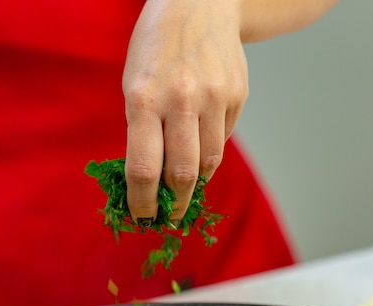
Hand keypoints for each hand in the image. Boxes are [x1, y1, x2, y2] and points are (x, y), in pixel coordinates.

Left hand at [122, 0, 247, 226]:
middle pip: (182, 174)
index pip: (143, 168)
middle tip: (170, 216)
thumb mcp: (134, 85)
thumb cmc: (157, 50)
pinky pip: (224, 139)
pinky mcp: (238, 96)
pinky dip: (210, 150)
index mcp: (144, 99)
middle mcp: (181, 100)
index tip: (142, 217)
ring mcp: (215, 98)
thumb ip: (142, 131)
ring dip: (195, 182)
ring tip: (185, 188)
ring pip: (209, 162)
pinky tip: (200, 142)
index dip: (142, 202)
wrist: (200, 6)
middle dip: (175, 203)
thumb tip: (150, 182)